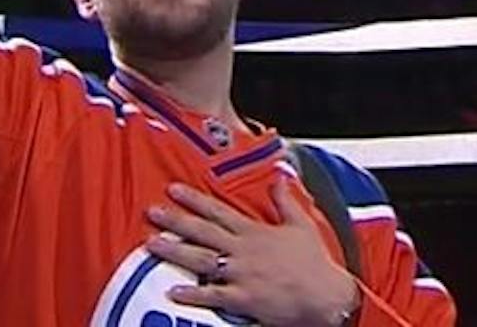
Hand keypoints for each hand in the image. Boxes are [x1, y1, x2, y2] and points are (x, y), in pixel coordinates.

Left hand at [145, 180, 359, 326]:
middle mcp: (244, 250)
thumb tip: (278, 176)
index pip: (218, 211)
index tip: (173, 189)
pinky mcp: (244, 299)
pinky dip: (193, 293)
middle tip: (152, 212)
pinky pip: (213, 295)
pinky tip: (173, 290)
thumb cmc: (315, 262)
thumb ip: (285, 200)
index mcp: (255, 232)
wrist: (326, 295)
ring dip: (175, 251)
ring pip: (201, 260)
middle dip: (175, 221)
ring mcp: (242, 274)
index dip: (194, 199)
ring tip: (151, 244)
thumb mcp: (301, 224)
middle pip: (203, 232)